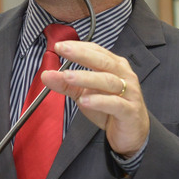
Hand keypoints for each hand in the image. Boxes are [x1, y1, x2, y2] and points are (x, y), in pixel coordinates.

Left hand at [41, 41, 148, 157]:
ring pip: (108, 81)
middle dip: (82, 55)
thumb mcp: (84, 94)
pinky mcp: (130, 111)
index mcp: (114, 66)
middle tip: (63, 50)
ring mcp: (129, 93)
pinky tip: (85, 100)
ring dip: (86, 78)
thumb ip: (66, 84)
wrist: (132, 133)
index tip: (60, 45)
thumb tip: (46, 74)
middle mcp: (124, 76)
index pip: (97, 51)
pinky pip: (115, 104)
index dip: (79, 47)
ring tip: (68, 77)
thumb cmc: (110, 108)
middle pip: (103, 61)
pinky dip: (99, 101)